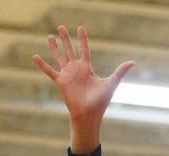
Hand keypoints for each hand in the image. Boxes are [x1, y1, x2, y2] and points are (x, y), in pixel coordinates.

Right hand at [33, 25, 133, 143]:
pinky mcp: (61, 82)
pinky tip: (35, 56)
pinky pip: (50, 71)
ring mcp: (68, 75)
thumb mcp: (111, 83)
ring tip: (50, 36)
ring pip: (59, 57)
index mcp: (87, 68)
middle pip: (70, 50)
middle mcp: (76, 70)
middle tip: (61, 27)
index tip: (80, 27)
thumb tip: (133, 62)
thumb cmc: (100, 102)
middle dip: (66, 38)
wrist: (88, 115)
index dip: (82, 38)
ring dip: (55, 47)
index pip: (84, 49)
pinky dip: (42, 64)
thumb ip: (120, 71)